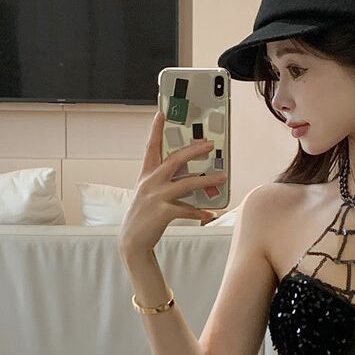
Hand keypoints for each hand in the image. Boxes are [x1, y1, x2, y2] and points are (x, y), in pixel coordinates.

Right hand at [118, 110, 226, 255]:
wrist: (132, 241)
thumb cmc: (144, 216)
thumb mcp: (149, 194)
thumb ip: (165, 182)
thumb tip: (192, 176)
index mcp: (146, 175)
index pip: (151, 147)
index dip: (155, 129)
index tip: (161, 113)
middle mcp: (150, 182)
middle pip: (175, 160)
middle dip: (194, 150)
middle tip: (210, 144)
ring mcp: (156, 197)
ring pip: (186, 184)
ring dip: (207, 180)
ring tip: (222, 178)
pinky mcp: (162, 212)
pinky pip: (187, 210)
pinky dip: (200, 212)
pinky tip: (211, 214)